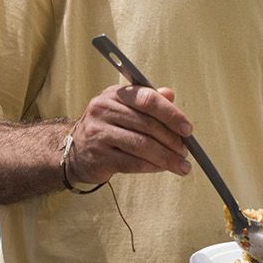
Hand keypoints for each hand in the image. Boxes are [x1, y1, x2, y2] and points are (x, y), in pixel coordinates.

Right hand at [65, 83, 193, 186]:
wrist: (75, 152)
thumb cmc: (108, 128)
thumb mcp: (124, 108)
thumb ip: (148, 100)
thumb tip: (171, 94)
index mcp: (114, 94)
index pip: (147, 99)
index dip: (171, 114)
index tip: (188, 129)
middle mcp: (104, 110)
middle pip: (147, 124)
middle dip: (172, 140)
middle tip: (186, 152)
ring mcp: (99, 133)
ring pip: (142, 145)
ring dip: (166, 157)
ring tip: (181, 165)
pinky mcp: (99, 157)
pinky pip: (133, 163)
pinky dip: (153, 167)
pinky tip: (163, 169)